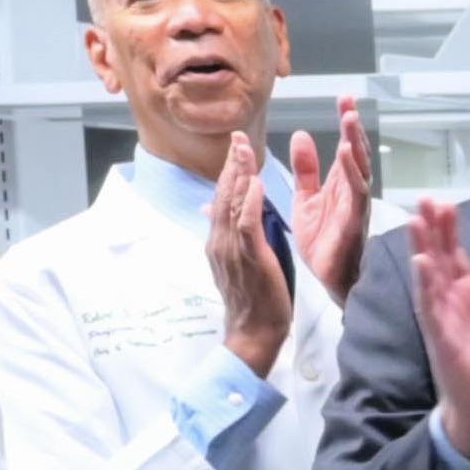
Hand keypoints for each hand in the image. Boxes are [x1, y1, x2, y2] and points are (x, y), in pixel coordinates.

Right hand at [206, 134, 290, 376]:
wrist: (252, 332)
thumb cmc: (251, 300)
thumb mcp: (235, 263)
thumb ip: (227, 236)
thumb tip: (213, 211)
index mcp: (218, 241)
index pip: (221, 199)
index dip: (228, 173)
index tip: (235, 149)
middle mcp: (219, 241)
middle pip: (222, 194)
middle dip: (230, 164)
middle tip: (237, 137)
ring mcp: (230, 249)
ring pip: (231, 204)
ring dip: (239, 174)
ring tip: (244, 149)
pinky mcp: (247, 257)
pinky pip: (246, 224)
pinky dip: (249, 202)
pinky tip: (256, 184)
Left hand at [289, 97, 371, 306]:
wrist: (328, 279)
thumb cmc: (323, 242)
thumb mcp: (306, 198)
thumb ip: (306, 170)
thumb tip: (301, 136)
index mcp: (340, 184)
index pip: (345, 148)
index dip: (346, 125)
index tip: (344, 99)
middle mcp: (352, 191)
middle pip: (355, 153)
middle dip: (353, 127)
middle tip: (348, 102)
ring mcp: (355, 205)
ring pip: (359, 168)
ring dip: (355, 143)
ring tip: (349, 120)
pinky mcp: (353, 221)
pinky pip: (356, 193)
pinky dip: (352, 172)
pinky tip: (346, 153)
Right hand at [407, 195, 469, 463]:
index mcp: (467, 297)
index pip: (455, 256)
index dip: (450, 230)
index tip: (445, 203)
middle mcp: (450, 304)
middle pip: (439, 259)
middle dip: (433, 230)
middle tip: (426, 199)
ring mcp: (443, 320)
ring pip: (429, 278)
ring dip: (422, 249)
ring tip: (415, 220)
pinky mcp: (442, 339)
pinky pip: (431, 309)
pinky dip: (426, 286)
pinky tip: (422, 264)